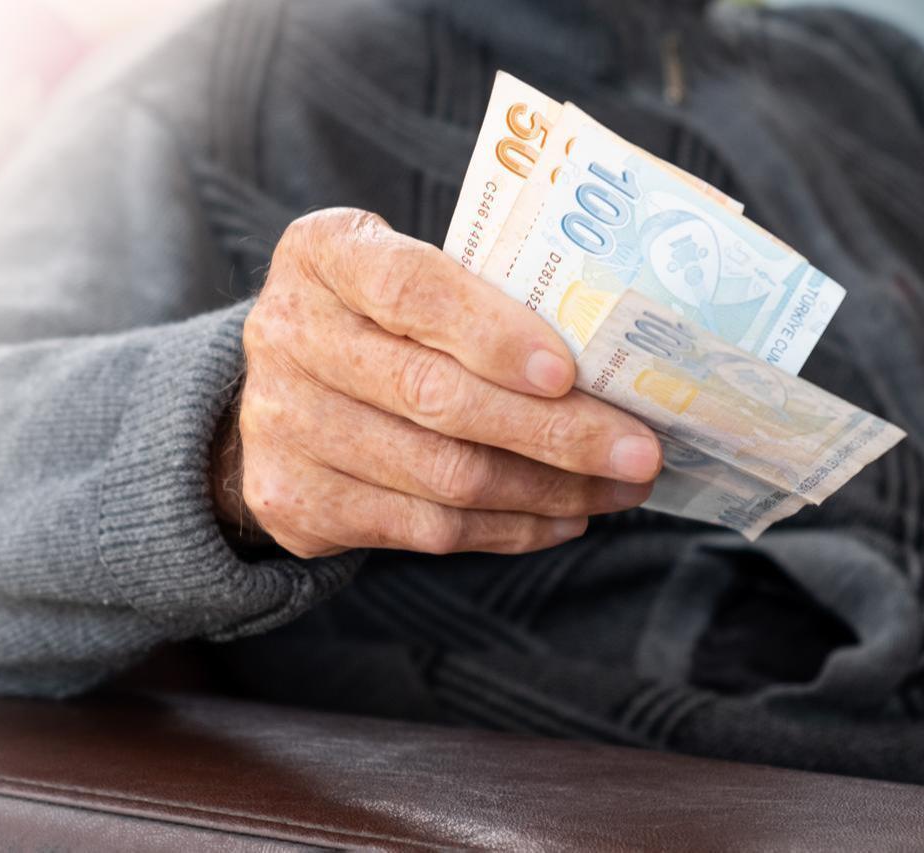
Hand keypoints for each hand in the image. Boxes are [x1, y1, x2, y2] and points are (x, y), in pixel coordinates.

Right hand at [210, 208, 660, 557]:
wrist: (283, 395)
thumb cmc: (385, 321)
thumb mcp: (413, 277)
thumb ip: (483, 299)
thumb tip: (616, 359)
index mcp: (325, 255)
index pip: (411, 290)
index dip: (491, 334)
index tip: (567, 374)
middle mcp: (289, 335)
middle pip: (437, 397)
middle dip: (556, 431)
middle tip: (640, 452)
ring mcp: (283, 426)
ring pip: (443, 476)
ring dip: (549, 489)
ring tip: (620, 488)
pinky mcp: (296, 504)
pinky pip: (427, 531)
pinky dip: (511, 528)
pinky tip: (566, 516)